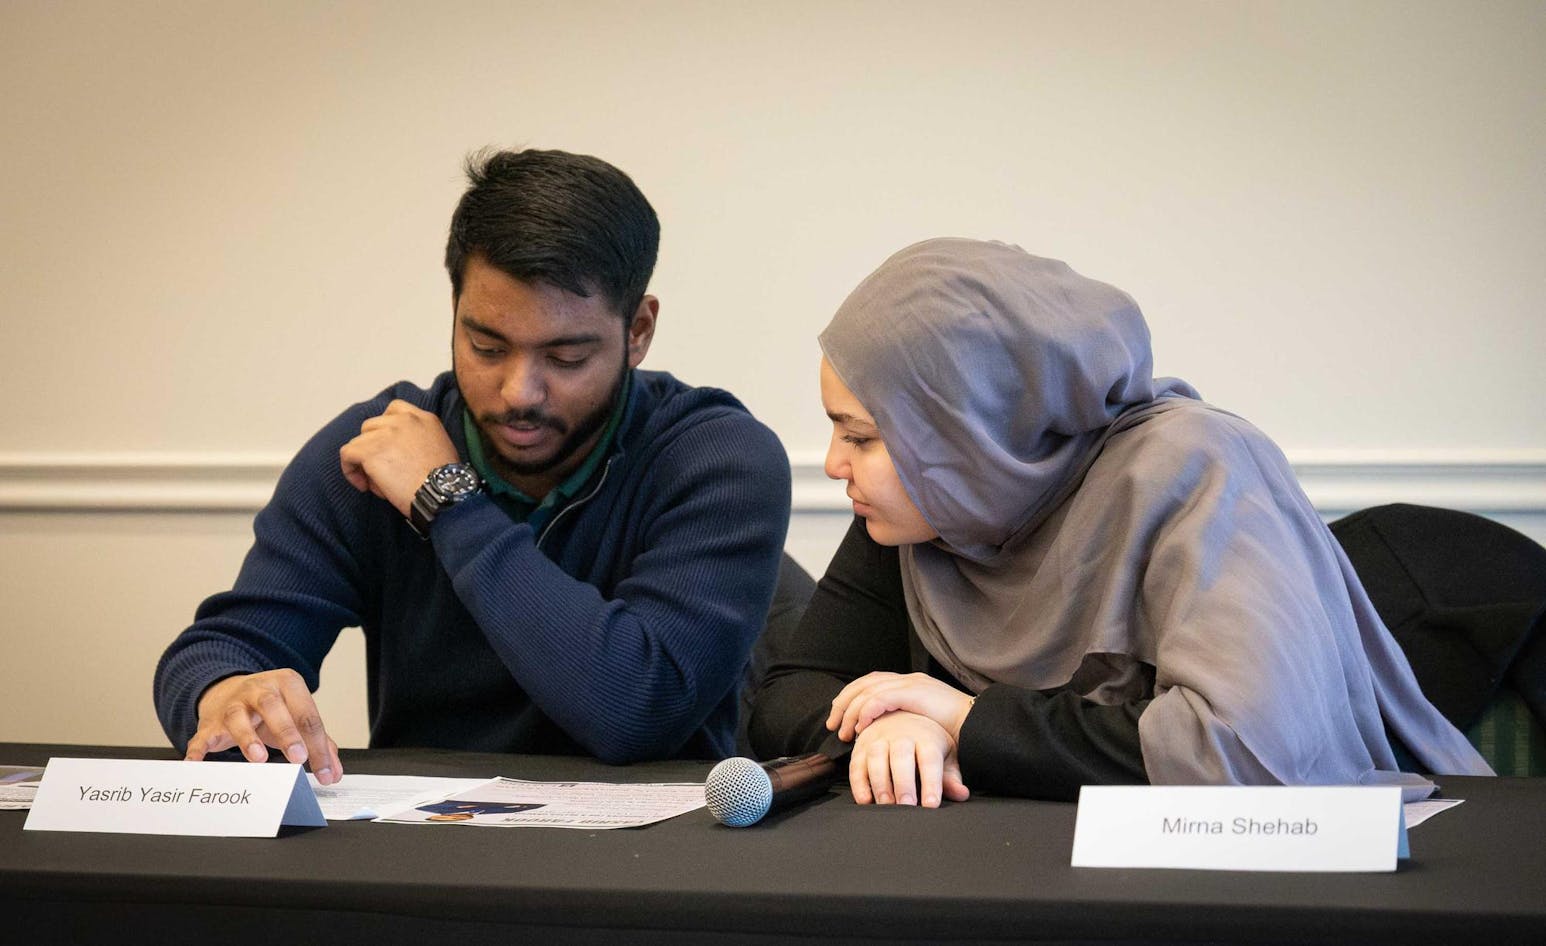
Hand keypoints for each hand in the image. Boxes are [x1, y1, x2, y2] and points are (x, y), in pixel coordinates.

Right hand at [185, 669, 342, 784]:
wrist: (229, 690)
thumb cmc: (270, 709)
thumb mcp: (296, 717)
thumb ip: (319, 743)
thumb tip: (333, 772)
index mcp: (288, 685)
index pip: (307, 716)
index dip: (318, 745)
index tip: (325, 772)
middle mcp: (259, 690)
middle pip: (273, 707)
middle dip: (287, 733)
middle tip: (299, 758)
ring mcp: (232, 704)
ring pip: (237, 717)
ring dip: (248, 738)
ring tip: (259, 759)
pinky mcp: (210, 722)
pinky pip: (203, 735)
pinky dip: (199, 749)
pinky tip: (197, 762)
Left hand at [338, 400, 458, 516]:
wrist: (442, 493)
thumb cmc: (445, 482)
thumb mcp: (441, 449)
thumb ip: (420, 440)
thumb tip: (396, 454)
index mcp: (423, 418)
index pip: (394, 410)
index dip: (385, 429)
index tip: (387, 447)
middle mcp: (403, 420)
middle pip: (372, 426)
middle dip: (372, 446)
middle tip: (381, 469)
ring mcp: (385, 433)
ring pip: (359, 442)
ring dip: (364, 461)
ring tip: (377, 482)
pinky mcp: (370, 450)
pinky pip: (347, 454)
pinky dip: (350, 470)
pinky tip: (363, 485)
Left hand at [828, 671, 974, 742]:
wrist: (979, 724)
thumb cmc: (956, 730)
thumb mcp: (924, 724)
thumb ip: (905, 724)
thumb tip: (886, 737)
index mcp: (909, 684)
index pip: (871, 682)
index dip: (851, 697)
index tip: (838, 716)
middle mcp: (908, 680)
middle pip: (864, 683)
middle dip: (844, 703)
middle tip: (832, 725)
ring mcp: (911, 684)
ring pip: (868, 690)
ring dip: (851, 711)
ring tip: (843, 732)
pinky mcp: (914, 693)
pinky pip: (881, 699)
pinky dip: (866, 712)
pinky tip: (860, 728)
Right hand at [848, 711, 969, 807]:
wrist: (901, 715)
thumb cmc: (926, 742)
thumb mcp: (943, 756)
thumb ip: (950, 776)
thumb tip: (962, 794)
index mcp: (926, 737)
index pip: (930, 759)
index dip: (931, 782)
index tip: (931, 804)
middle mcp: (901, 735)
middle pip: (901, 757)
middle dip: (903, 783)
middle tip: (907, 806)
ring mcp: (879, 739)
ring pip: (877, 758)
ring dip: (880, 783)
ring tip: (887, 805)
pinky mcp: (861, 747)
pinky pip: (856, 765)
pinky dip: (859, 783)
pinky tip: (866, 800)